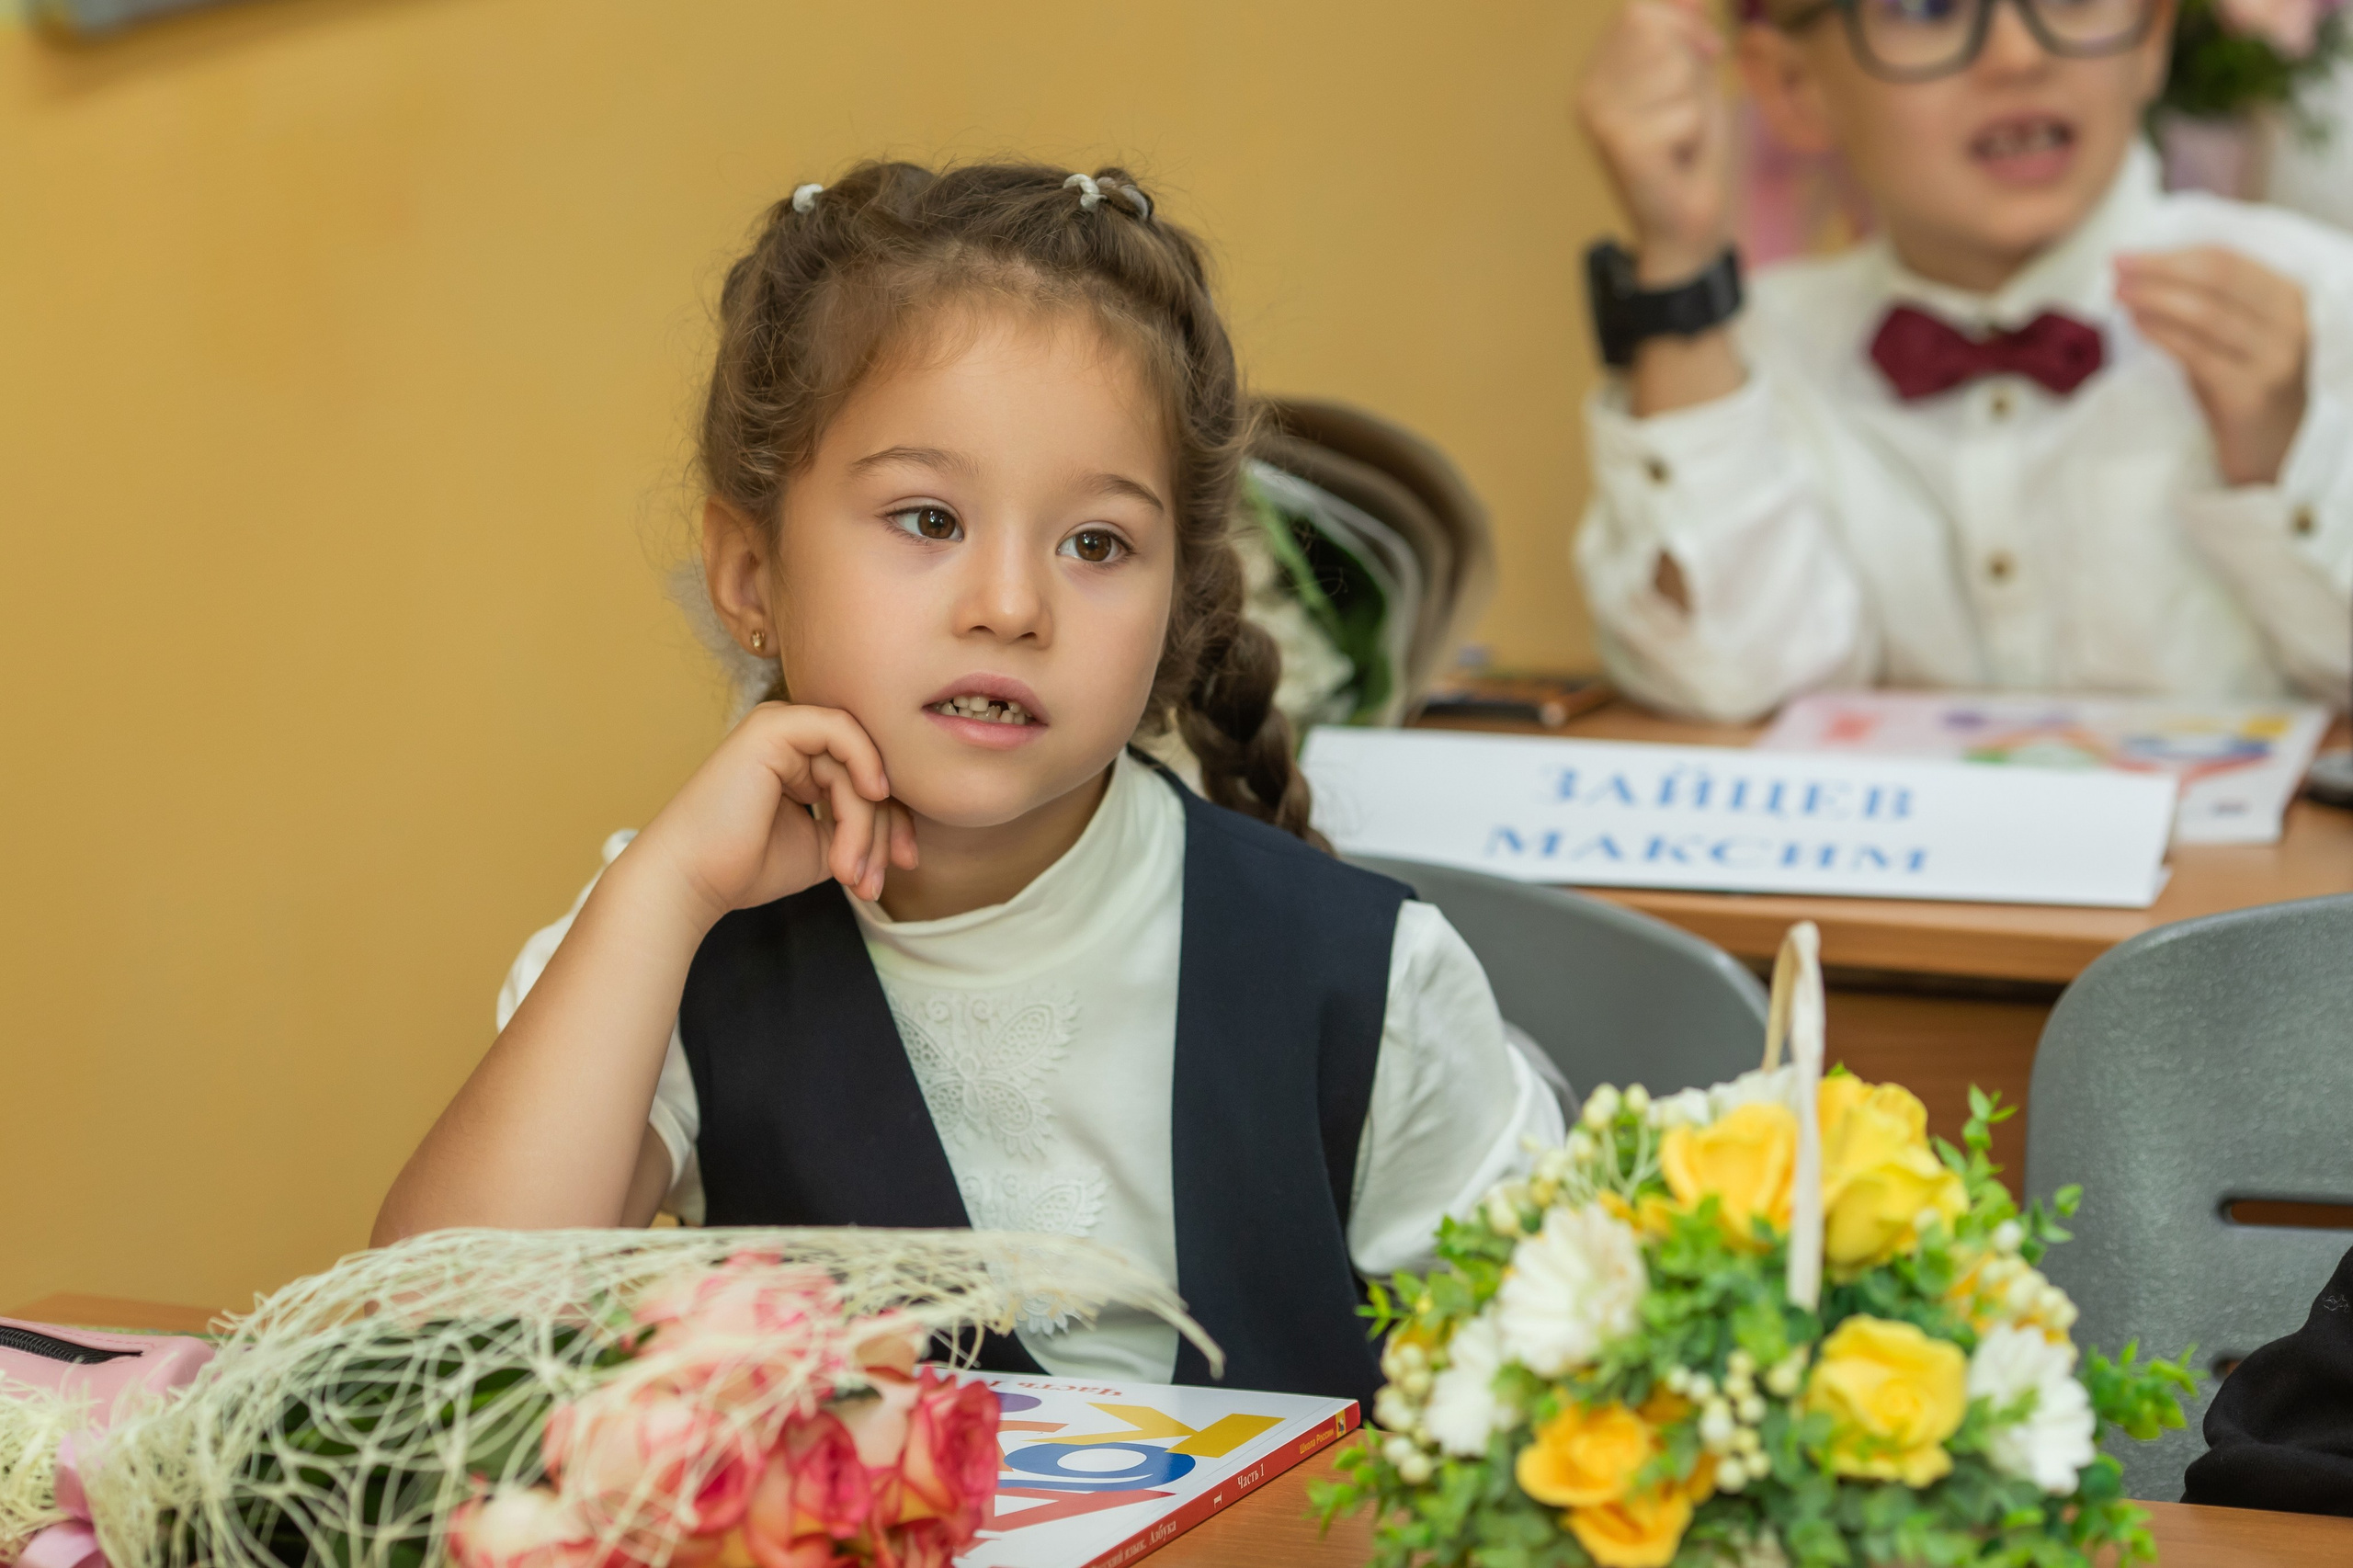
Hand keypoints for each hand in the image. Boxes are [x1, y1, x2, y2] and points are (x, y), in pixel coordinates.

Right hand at [628, 702, 917, 925]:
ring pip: (858, 765)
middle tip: (875, 881)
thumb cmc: (747, 866)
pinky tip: (872, 797)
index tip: (904, 865)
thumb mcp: (823, 846)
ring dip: (864, 825)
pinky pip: (841, 731)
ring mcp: (781, 726)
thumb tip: (904, 830)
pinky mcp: (773, 725)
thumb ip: (859, 826)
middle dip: (884, 829)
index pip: (867, 778)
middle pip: (868, 771)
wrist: (693, 879)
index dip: (895, 820)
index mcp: (801, 760)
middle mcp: (792, 737)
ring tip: (848, 873)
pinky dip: (865, 764)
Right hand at [1577, 0, 1734, 285]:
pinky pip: (1685, 109)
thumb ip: (1684, 37)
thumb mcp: (1692, 81)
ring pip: (1675, 68)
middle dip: (1689, 66)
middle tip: (1684, 115)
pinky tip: (1675, 161)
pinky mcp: (1620, 143)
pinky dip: (1695, 134)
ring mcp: (1599, 118)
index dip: (1683, 23)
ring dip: (1694, 104)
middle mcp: (1588, 94)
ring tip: (1680, 139)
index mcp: (1599, 76)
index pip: (1638, 11)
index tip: (1709, 54)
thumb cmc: (1692, 156)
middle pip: (1653, 31)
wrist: (1688, 228)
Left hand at [2116, 247, 2309, 487]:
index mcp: (2290, 299)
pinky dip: (2164, 335)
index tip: (2129, 253)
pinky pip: (2199, 355)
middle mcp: (2290, 324)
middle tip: (2117, 267)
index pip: (2229, 261)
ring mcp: (2274, 359)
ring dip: (2156, 298)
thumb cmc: (2246, 389)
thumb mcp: (2236, 339)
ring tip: (2119, 294)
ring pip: (2208, 314)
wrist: (2276, 454)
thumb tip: (2146, 277)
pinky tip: (2137, 325)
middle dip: (2161, 269)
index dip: (2175, 254)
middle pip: (2219, 280)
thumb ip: (2210, 306)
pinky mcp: (2251, 394)